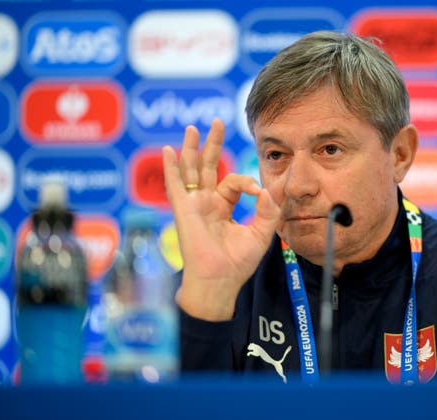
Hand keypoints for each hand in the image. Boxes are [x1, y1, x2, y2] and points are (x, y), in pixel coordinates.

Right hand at [162, 119, 279, 320]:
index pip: (233, 182)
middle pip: (208, 166)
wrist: (220, 280)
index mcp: (222, 207)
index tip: (258, 193)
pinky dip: (171, 167)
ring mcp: (193, 204)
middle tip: (217, 122)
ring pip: (191, 170)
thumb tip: (266, 190)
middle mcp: (206, 203)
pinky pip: (175, 185)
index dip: (247, 182)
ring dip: (191, 148)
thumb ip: (268, 211)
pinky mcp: (184, 209)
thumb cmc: (237, 263)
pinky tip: (168, 150)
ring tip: (192, 128)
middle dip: (213, 144)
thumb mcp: (260, 233)